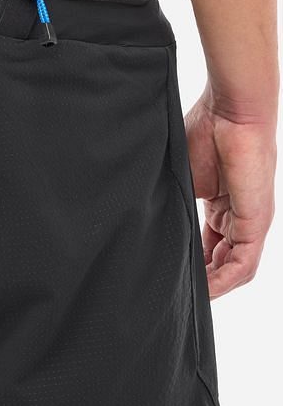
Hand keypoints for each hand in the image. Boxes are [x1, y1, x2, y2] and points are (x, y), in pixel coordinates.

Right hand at [185, 89, 276, 298]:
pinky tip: (206, 288)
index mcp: (223, 205)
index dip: (192, 263)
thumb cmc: (205, 130)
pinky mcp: (256, 220)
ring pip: (235, 268)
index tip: (170, 273)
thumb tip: (149, 223)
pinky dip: (225, 280)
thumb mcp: (182, 176)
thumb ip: (173, 202)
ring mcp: (251, 220)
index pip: (210, 245)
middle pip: (223, 261)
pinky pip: (244, 263)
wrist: (229, 109)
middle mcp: (240, 216)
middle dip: (202, 279)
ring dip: (214, 285)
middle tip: (175, 290)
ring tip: (188, 296)